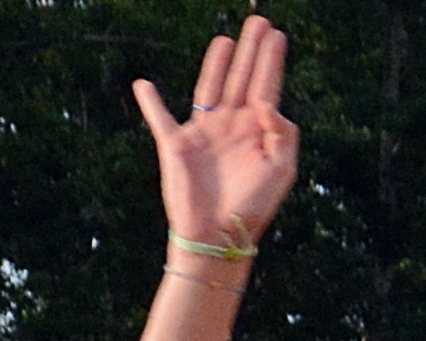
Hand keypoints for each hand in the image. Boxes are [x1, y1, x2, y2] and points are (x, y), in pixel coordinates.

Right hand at [132, 17, 298, 254]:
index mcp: (257, 133)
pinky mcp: (176, 145)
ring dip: (216, 63)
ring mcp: (204, 134)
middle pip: (242, 78)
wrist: (219, 235)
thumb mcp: (281, 171)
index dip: (271, 60)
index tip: (277, 35)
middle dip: (251, 51)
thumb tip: (266, 102)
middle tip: (259, 20)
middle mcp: (231, 127)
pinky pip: (159, 118)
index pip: (266, 87)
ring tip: (225, 40)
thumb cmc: (253, 207)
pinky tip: (142, 84)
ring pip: (210, 87)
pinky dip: (149, 101)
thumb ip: (282, 133)